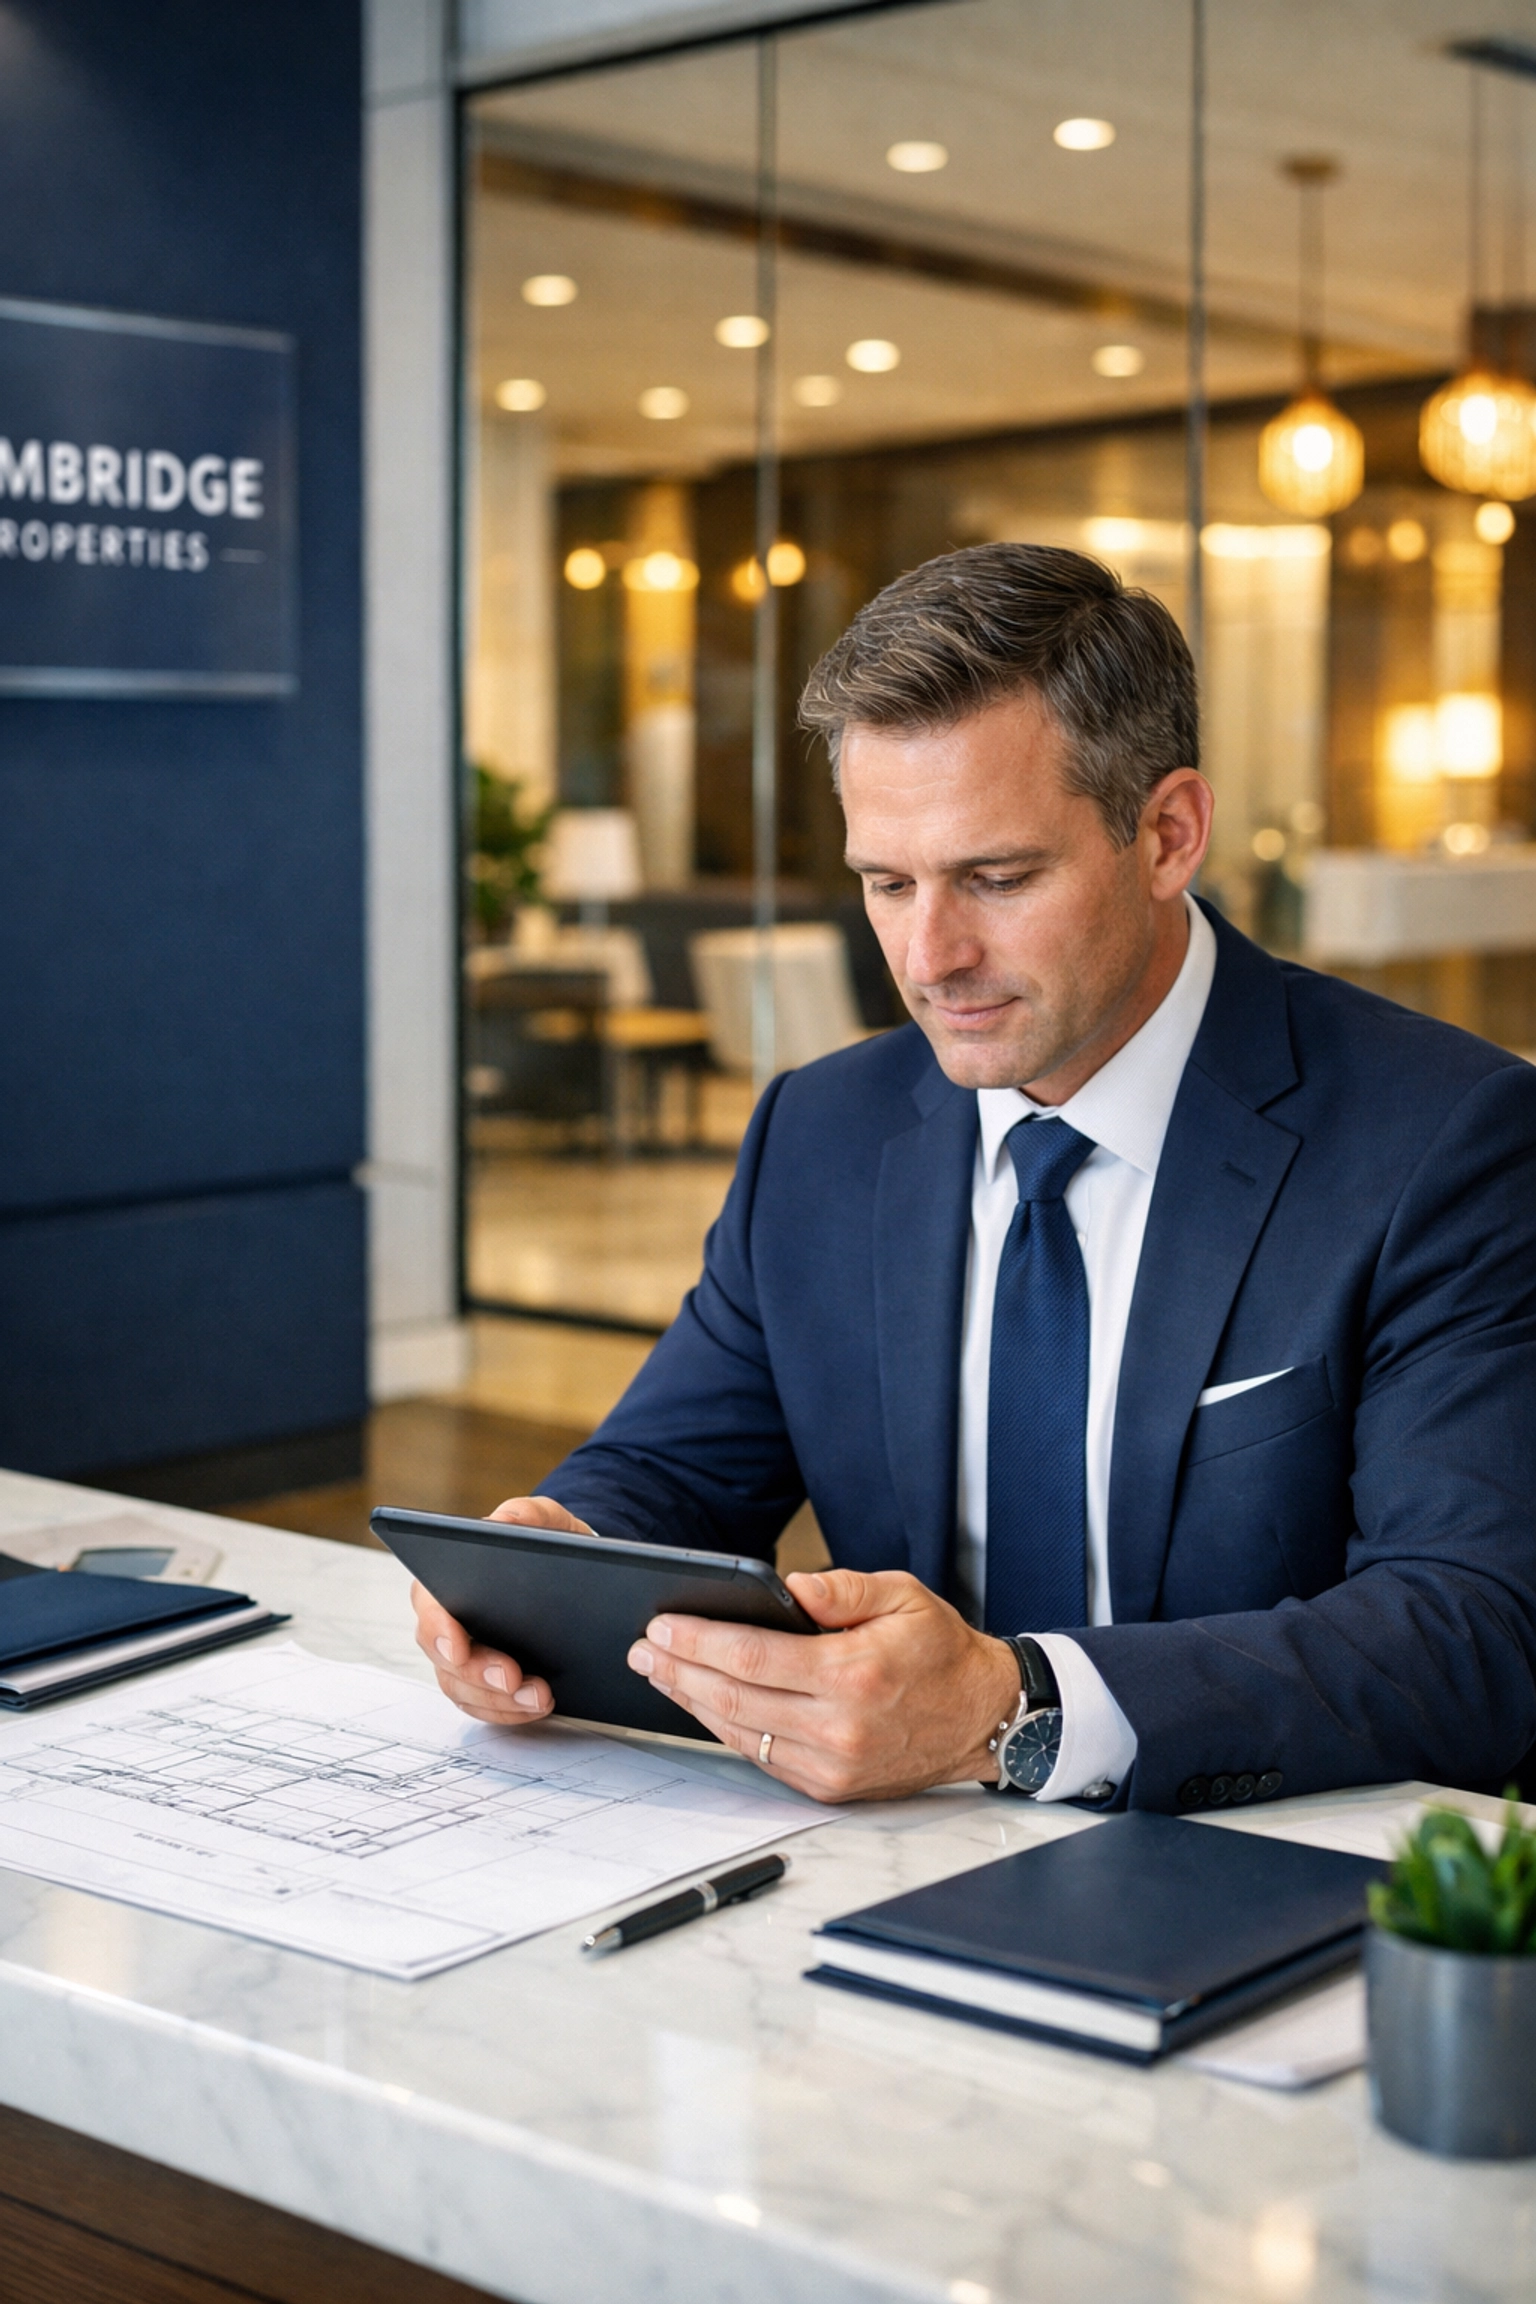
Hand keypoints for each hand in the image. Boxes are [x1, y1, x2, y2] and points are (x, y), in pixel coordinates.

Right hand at [411, 1495, 593, 1725]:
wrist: (576, 1573)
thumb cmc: (548, 1542)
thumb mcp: (546, 1520)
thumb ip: (526, 1515)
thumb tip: (505, 1521)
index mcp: (450, 1577)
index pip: (429, 1605)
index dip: (438, 1629)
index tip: (459, 1646)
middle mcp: (450, 1621)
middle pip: (445, 1658)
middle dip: (477, 1673)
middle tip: (513, 1677)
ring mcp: (468, 1656)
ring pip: (463, 1690)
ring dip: (498, 1700)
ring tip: (540, 1695)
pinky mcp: (488, 1682)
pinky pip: (486, 1707)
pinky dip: (510, 1712)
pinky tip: (538, 1705)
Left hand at [627, 1569, 1020, 1801]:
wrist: (984, 1718)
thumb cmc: (940, 1651)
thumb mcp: (903, 1596)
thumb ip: (843, 1588)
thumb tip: (787, 1586)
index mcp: (853, 1674)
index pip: (753, 1657)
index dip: (699, 1640)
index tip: (662, 1624)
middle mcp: (838, 1727)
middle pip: (733, 1698)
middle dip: (678, 1669)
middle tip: (643, 1647)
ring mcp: (832, 1764)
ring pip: (740, 1732)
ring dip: (691, 1701)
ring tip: (660, 1671)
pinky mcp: (829, 1787)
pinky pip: (761, 1756)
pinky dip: (725, 1728)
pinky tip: (702, 1702)